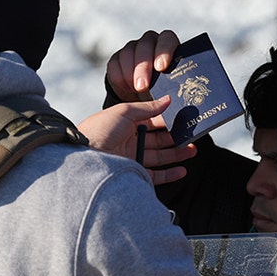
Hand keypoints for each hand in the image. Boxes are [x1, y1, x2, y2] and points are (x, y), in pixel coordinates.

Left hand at [79, 95, 195, 184]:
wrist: (83, 157)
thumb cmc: (99, 131)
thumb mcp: (123, 112)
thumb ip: (148, 108)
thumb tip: (168, 100)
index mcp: (124, 123)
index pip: (151, 120)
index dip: (167, 118)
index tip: (184, 117)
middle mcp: (127, 140)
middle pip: (157, 139)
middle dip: (176, 136)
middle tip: (193, 134)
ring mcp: (130, 158)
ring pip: (159, 157)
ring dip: (177, 154)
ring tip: (193, 150)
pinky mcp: (132, 174)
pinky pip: (155, 175)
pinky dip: (169, 173)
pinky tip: (182, 169)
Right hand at [106, 29, 180, 102]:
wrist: (142, 96)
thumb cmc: (163, 91)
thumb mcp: (172, 88)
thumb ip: (177, 87)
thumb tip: (184, 99)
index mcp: (168, 45)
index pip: (167, 39)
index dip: (163, 51)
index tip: (161, 67)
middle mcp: (150, 42)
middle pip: (145, 45)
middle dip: (143, 67)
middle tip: (143, 86)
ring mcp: (132, 48)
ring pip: (128, 52)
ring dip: (130, 73)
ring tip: (135, 90)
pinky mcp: (117, 58)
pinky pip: (115, 63)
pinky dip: (119, 77)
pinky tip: (126, 89)